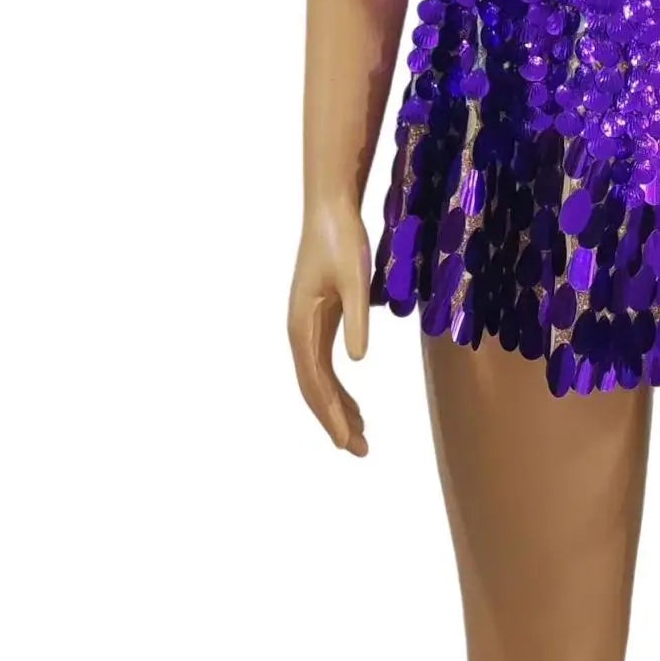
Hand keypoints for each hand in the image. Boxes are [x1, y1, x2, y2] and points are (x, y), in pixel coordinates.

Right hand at [288, 199, 371, 455]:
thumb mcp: (355, 280)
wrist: (330, 210)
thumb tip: (358, 362)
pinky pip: (324, 364)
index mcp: (301, 327)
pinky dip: (337, 387)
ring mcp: (307, 326)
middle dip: (335, 420)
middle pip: (314, 388)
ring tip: (360, 435)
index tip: (348, 442)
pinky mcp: (319, 318)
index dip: (331, 415)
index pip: (315, 383)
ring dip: (337, 407)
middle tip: (360, 450)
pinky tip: (353, 402)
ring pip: (318, 379)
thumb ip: (357, 320)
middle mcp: (298, 331)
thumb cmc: (342, 241)